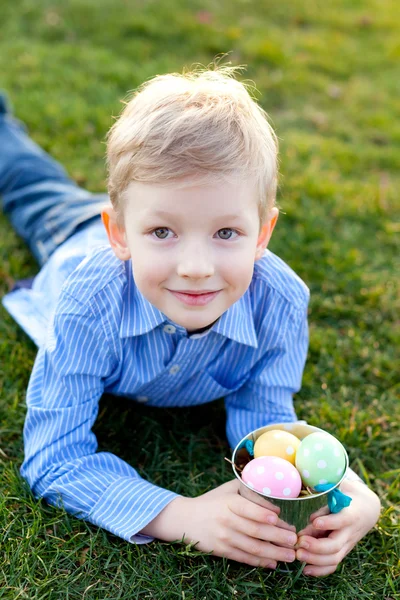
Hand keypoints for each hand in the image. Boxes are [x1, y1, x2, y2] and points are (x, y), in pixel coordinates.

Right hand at [140, 479, 297, 568]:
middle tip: (295, 541)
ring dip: (274, 553)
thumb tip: (276, 502)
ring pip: (253, 548)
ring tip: (290, 556)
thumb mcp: (229, 489)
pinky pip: (244, 558)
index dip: (264, 514)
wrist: (185, 519)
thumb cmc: (213, 501)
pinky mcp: (222, 551)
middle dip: (278, 537)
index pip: (249, 509)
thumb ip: (251, 492)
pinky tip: (273, 563)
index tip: (280, 519)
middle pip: (256, 531)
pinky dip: (260, 562)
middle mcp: (226, 520)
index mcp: (229, 502)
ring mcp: (224, 537)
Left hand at [295, 479, 380, 576]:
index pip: (341, 521)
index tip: (314, 522)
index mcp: (350, 515)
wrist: (367, 510)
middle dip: (316, 547)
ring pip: (334, 558)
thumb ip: (325, 508)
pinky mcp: (343, 552)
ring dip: (314, 560)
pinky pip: (333, 565)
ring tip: (298, 555)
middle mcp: (349, 533)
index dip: (328, 523)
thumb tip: (311, 521)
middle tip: (299, 543)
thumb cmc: (348, 498)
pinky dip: (319, 570)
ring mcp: (347, 545)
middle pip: (335, 545)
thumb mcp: (338, 495)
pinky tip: (305, 570)